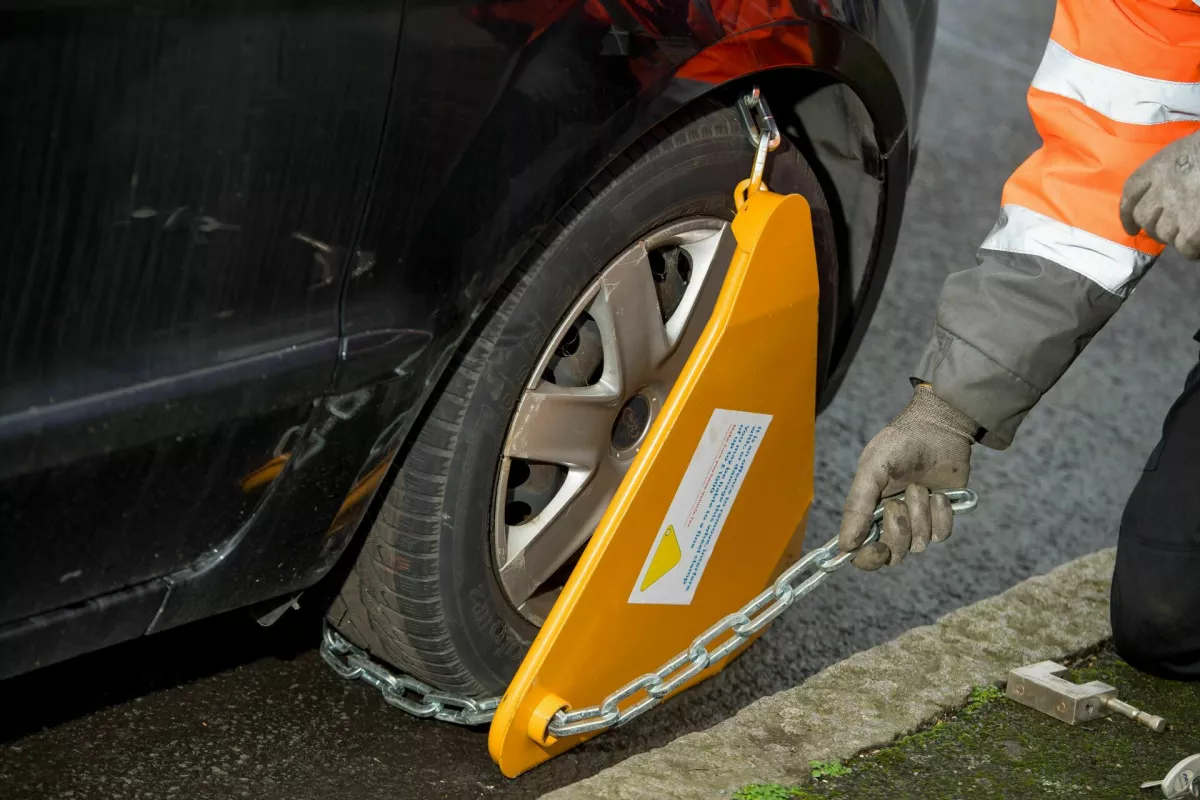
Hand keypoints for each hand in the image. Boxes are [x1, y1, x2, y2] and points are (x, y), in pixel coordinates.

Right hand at [838, 385, 975, 569]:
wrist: (939, 429)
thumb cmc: (900, 445)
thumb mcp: (872, 470)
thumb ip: (856, 507)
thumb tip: (845, 546)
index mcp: (868, 512)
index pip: (864, 552)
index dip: (869, 558)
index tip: (877, 548)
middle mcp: (892, 521)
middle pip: (894, 553)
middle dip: (898, 529)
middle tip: (899, 501)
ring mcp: (919, 521)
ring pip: (920, 544)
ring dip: (920, 514)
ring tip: (920, 487)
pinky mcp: (943, 517)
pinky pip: (942, 534)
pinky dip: (941, 514)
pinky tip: (939, 494)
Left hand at [1120, 132, 1199, 259]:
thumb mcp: (1190, 149)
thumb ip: (1174, 170)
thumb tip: (1164, 199)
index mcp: (1160, 164)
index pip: (1132, 190)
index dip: (1127, 212)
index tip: (1131, 227)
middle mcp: (1162, 186)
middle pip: (1144, 216)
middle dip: (1154, 228)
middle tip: (1171, 230)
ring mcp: (1177, 207)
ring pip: (1163, 233)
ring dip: (1175, 237)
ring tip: (1190, 233)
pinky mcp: (1194, 225)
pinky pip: (1185, 245)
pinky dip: (1192, 250)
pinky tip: (1198, 249)